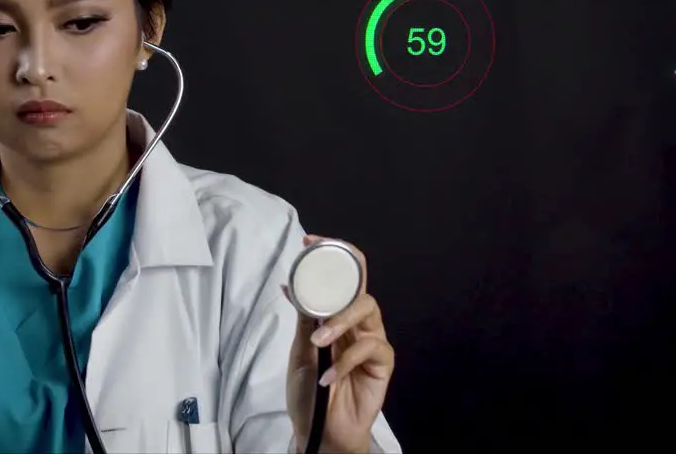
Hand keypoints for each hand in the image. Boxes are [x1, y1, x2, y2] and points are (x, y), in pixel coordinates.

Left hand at [286, 235, 394, 453]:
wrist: (319, 432)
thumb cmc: (309, 393)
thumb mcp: (300, 353)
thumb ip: (305, 320)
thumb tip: (292, 285)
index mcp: (336, 316)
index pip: (340, 277)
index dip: (330, 255)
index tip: (308, 243)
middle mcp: (357, 323)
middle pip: (359, 285)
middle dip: (338, 280)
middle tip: (314, 284)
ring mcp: (372, 340)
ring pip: (367, 309)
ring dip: (340, 322)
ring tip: (319, 342)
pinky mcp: (383, 362)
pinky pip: (371, 347)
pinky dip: (347, 360)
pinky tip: (329, 377)